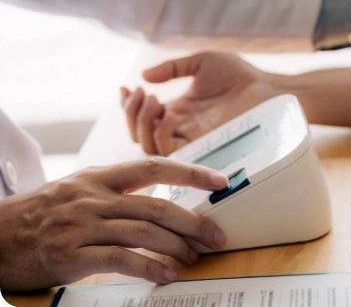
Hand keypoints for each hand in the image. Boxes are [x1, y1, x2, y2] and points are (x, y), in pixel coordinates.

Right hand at [0, 158, 228, 290]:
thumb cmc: (39, 215)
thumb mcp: (76, 190)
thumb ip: (114, 191)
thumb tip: (159, 201)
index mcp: (97, 177)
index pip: (153, 166)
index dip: (191, 172)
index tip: (220, 181)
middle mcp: (92, 197)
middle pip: (157, 205)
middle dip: (194, 221)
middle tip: (217, 236)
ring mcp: (81, 226)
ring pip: (144, 232)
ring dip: (176, 247)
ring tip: (194, 258)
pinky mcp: (70, 256)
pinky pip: (120, 260)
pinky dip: (149, 268)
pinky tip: (167, 275)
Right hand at [121, 53, 274, 154]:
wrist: (267, 87)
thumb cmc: (239, 75)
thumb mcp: (200, 63)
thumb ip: (173, 68)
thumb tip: (143, 74)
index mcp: (177, 110)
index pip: (142, 117)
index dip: (128, 106)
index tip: (126, 87)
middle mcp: (180, 127)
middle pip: (140, 135)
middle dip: (132, 115)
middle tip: (142, 93)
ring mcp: (191, 137)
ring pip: (151, 147)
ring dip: (143, 125)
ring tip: (154, 100)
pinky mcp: (203, 146)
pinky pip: (172, 152)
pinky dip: (161, 136)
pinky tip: (167, 116)